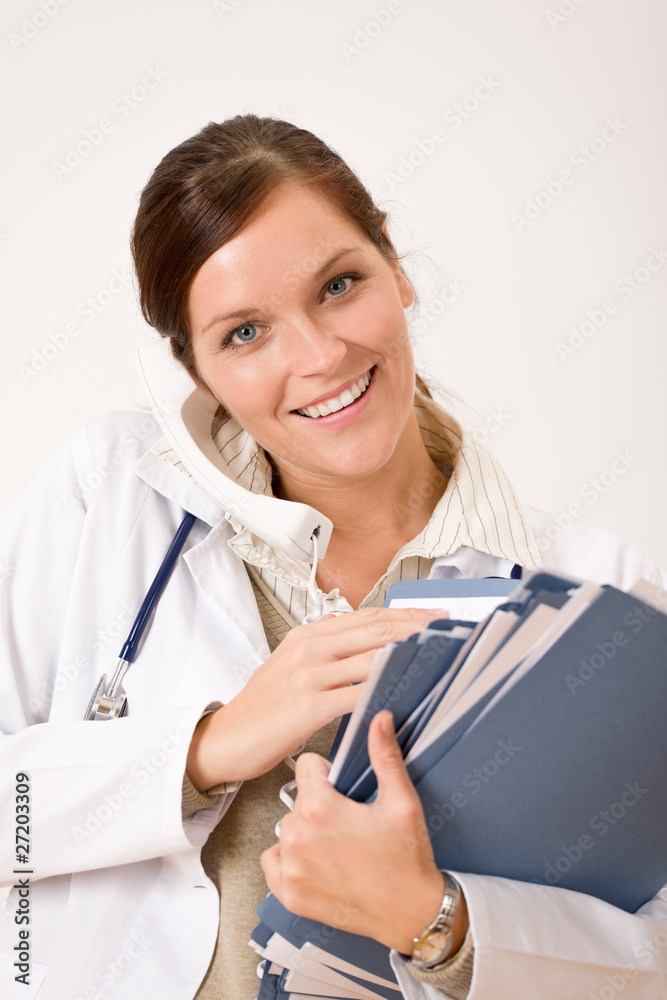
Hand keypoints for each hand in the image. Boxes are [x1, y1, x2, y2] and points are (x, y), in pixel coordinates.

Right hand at [186, 607, 441, 789]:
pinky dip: (385, 692)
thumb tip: (364, 643)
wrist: (224, 739)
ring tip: (440, 659)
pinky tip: (407, 694)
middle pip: (376, 629)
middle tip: (449, 631)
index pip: (367, 616)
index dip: (406, 614)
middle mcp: (309, 647)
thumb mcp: (290, 666)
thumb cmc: (261, 709)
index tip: (435, 617)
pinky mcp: (308, 705)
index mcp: (307, 635)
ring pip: (372, 657)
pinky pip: (357, 694)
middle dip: (417, 629)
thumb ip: (325, 651)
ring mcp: (308, 674)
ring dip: (410, 657)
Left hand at [261, 710, 467, 954]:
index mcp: (320, 809)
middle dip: (320, 803)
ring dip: (306, 832)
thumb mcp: (401, 800)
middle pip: (299, 799)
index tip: (343, 788)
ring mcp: (291, 868)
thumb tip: (379, 719)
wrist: (411, 912)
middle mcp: (298, 837)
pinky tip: (317, 861)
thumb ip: (384, 755)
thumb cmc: (407, 859)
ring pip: (287, 829)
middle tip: (349, 821)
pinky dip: (289, 859)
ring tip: (338, 845)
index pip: (307, 766)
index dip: (328, 773)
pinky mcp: (289, 894)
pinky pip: (273, 860)